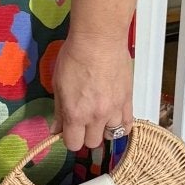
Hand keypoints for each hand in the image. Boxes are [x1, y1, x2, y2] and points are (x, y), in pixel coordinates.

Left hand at [51, 32, 132, 152]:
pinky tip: (115, 117)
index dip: (70, 138)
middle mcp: (96, 117)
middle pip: (93, 143)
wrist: (99, 40)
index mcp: (76, 114)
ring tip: (100, 115)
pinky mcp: (128, 100)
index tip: (69, 129)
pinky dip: (120, 125)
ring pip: (111, 135)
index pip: (74, 144)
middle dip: (86, 135)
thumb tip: (56, 130)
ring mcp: (115, 109)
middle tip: (83, 121)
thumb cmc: (73, 58)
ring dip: (103, 129)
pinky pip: (128, 124)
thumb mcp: (58, 84)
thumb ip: (59, 110)